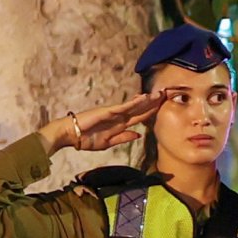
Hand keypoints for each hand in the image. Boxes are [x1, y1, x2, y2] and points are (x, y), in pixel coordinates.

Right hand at [44, 89, 171, 151]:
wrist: (70, 135)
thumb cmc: (86, 139)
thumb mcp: (108, 142)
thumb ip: (123, 138)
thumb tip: (139, 135)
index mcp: (120, 125)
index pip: (139, 118)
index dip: (151, 112)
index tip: (163, 107)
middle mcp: (119, 117)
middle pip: (140, 109)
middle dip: (153, 103)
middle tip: (167, 95)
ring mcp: (114, 113)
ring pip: (135, 106)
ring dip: (147, 100)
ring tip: (160, 94)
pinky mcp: (108, 111)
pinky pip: (124, 107)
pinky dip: (134, 102)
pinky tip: (143, 98)